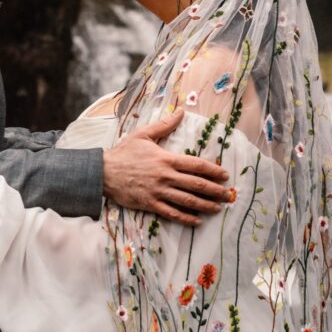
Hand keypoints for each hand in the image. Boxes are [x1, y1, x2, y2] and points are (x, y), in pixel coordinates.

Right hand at [103, 109, 228, 225]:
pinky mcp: (150, 204)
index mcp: (166, 159)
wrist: (103, 172)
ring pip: (187, 200)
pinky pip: (172, 213)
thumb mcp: (143, 134)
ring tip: (218, 208)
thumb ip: (165, 125)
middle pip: (196, 184)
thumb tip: (181, 111)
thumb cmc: (124, 152)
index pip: (196, 165)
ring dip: (205, 205)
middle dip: (215, 190)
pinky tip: (197, 220)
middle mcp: (165, 176)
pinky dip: (186, 218)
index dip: (213, 170)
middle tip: (228, 194)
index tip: (224, 175)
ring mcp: (158, 192)